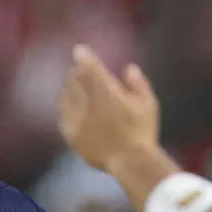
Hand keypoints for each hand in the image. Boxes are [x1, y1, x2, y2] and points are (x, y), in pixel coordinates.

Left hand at [58, 44, 158, 171]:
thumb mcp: (148, 103)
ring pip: (65, 97)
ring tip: (74, 90)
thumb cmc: (143, 131)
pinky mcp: (72, 135)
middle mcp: (87, 102)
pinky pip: (63, 117)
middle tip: (79, 73)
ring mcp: (77, 119)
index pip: (88, 66)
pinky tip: (71, 112)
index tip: (79, 50)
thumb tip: (129, 68)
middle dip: (76, 74)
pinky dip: (67, 111)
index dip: (82, 55)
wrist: (130, 161)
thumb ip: (138, 83)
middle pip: (73, 79)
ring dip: (69, 91)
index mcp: (105, 90)